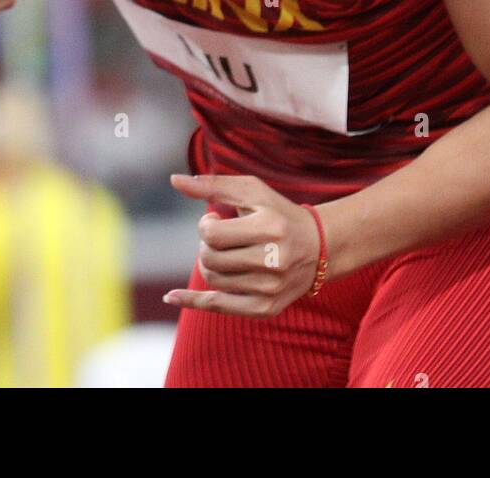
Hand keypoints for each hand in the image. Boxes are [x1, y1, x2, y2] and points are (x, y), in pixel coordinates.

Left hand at [165, 174, 322, 316]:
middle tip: (223, 237)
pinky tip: (171, 296)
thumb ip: (213, 185)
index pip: (212, 235)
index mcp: (270, 228)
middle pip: (209, 259)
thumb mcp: (252, 191)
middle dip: (207, 245)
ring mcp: (270, 289)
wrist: (319, 247)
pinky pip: (217, 307)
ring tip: (228, 253)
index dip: (206, 226)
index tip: (216, 220)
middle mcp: (273, 261)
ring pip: (212, 279)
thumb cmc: (278, 212)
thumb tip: (174, 180)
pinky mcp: (266, 308)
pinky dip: (192, 301)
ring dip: (210, 263)